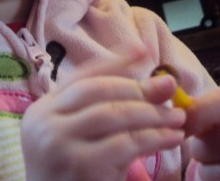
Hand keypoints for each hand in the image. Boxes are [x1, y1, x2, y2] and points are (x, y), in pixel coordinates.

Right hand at [21, 50, 185, 180]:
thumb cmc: (75, 177)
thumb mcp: (86, 138)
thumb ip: (111, 107)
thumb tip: (162, 81)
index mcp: (42, 110)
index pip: (82, 77)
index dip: (115, 61)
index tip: (144, 51)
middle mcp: (45, 123)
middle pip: (98, 91)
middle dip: (138, 88)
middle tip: (169, 88)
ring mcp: (59, 145)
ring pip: (114, 114)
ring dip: (151, 113)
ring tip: (177, 117)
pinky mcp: (80, 167)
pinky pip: (125, 144)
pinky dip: (153, 138)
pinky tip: (171, 138)